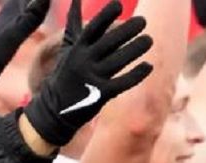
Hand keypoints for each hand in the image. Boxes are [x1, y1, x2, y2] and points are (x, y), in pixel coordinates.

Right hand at [22, 0, 153, 146]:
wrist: (55, 109)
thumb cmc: (66, 73)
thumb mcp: (69, 48)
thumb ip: (74, 24)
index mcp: (77, 49)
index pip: (92, 29)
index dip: (105, 16)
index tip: (118, 4)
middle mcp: (83, 61)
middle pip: (108, 43)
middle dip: (126, 31)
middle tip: (143, 21)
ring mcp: (92, 78)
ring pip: (117, 61)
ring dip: (134, 49)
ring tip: (149, 39)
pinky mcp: (101, 95)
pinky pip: (121, 83)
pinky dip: (135, 75)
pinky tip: (148, 66)